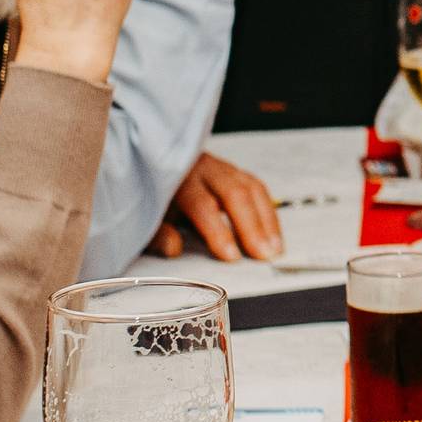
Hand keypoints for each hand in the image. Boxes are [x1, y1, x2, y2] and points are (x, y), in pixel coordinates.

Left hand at [145, 153, 281, 260]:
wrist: (154, 164)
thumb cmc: (153, 197)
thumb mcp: (146, 217)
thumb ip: (157, 234)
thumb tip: (174, 248)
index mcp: (178, 178)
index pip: (202, 204)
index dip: (218, 231)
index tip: (232, 256)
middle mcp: (203, 168)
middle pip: (234, 193)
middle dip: (252, 227)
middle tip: (264, 254)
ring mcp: (221, 167)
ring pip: (251, 188)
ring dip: (267, 221)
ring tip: (276, 248)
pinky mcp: (234, 172)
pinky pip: (257, 188)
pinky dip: (268, 212)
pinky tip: (274, 233)